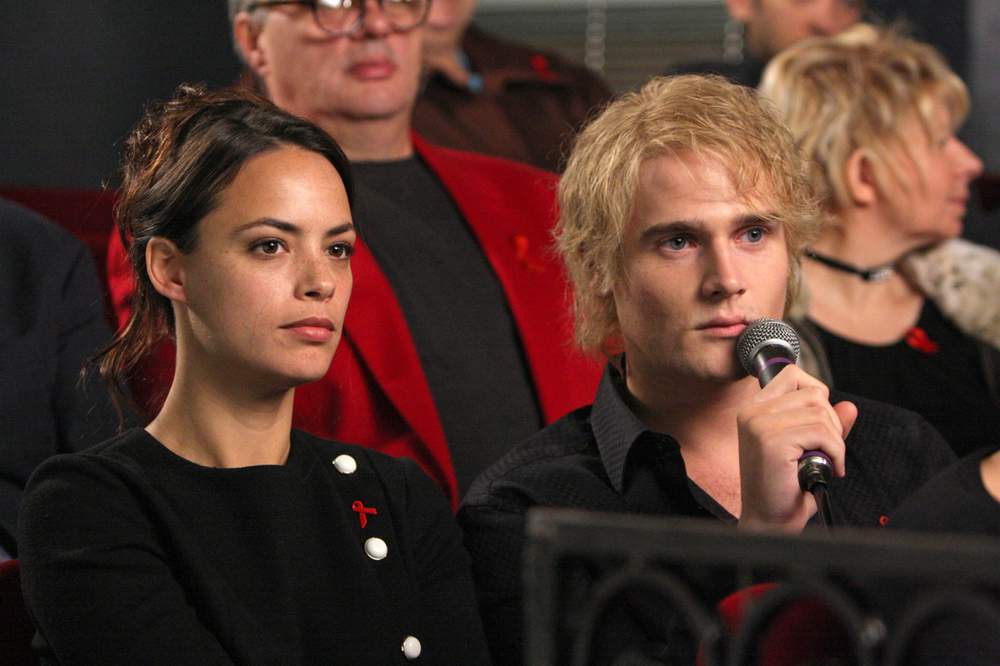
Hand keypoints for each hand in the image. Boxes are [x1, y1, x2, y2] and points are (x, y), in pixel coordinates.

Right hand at [736, 365, 856, 531]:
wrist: (768, 521)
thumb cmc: (783, 489)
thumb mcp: (806, 450)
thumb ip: (825, 425)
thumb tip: (849, 406)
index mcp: (754, 409)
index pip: (792, 375)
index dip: (816, 394)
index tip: (819, 424)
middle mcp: (752, 412)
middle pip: (813, 393)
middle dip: (831, 422)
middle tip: (826, 450)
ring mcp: (760, 424)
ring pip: (821, 412)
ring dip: (834, 440)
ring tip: (824, 461)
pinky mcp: (772, 441)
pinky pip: (822, 433)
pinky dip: (834, 452)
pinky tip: (826, 468)